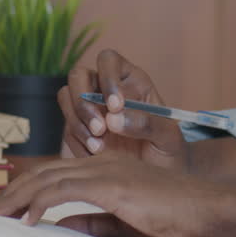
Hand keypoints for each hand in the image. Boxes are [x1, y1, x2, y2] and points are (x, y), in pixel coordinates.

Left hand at [0, 155, 222, 236]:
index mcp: (105, 168)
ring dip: (17, 197)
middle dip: (12, 191)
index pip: (54, 172)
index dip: (25, 187)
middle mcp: (101, 162)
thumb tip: (59, 225)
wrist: (206, 207)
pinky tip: (26, 218)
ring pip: (48, 178)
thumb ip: (92, 221)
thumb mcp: (125, 220)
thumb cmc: (174, 215)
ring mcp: (105, 170)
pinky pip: (65, 190)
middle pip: (44, 171)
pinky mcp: (111, 185)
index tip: (3, 205)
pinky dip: (41, 203)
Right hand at [58, 49, 188, 170]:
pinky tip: (95, 157)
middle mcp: (105, 89)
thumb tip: (113, 119)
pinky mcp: (81, 130)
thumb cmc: (169, 149)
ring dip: (77, 122)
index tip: (116, 106)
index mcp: (131, 80)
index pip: (109, 60)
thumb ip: (147, 124)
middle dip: (83, 101)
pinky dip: (77, 143)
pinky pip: (67, 130)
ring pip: (66, 98)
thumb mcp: (168, 137)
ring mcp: (90, 109)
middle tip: (100, 129)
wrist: (160, 175)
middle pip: (78, 75)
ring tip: (99, 148)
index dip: (107, 77)